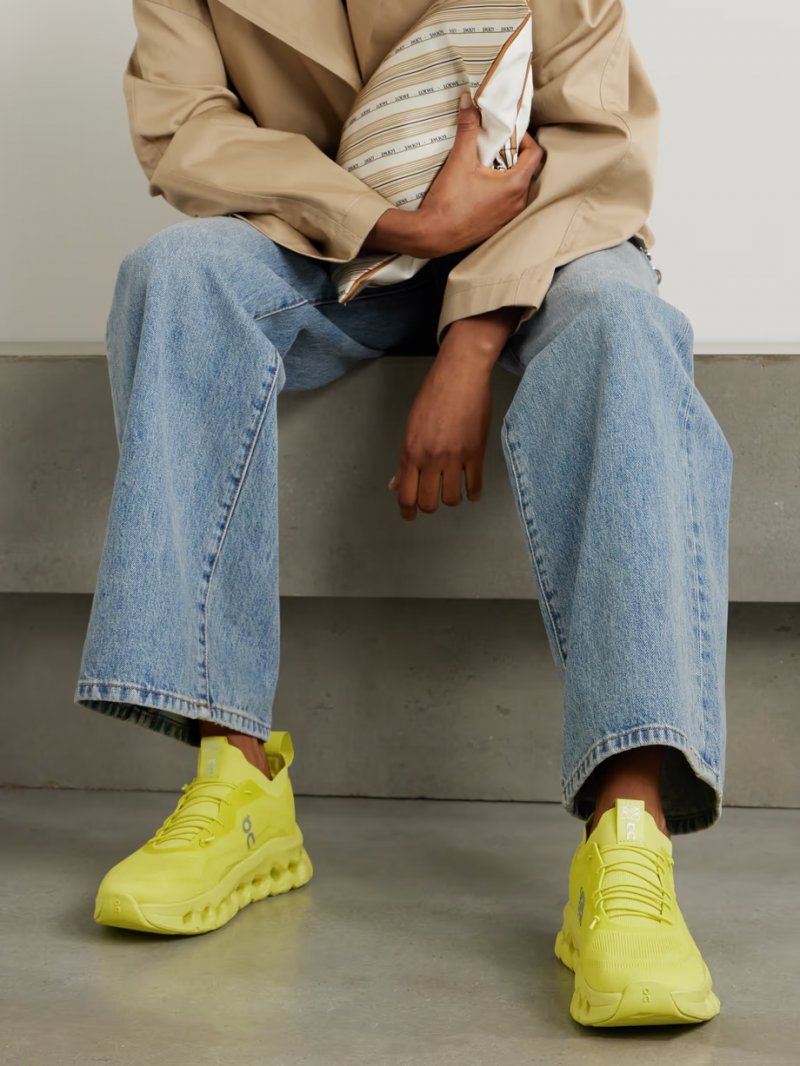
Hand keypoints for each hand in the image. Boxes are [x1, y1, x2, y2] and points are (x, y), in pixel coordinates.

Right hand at [362, 93, 544, 259]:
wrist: (432, 236)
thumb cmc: (449, 202)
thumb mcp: (459, 160)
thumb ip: (467, 128)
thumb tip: (468, 100)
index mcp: (515, 185)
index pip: (535, 153)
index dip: (523, 137)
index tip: (504, 134)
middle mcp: (518, 202)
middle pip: (526, 168)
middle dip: (512, 153)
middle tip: (492, 145)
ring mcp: (508, 216)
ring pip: (516, 185)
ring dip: (505, 172)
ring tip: (484, 163)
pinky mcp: (497, 225)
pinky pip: (506, 200)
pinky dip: (498, 188)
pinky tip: (478, 184)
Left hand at [388, 332, 494, 520]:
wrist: (460, 375)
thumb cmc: (433, 396)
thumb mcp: (411, 427)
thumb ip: (405, 460)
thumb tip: (396, 484)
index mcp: (411, 452)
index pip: (406, 494)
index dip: (407, 511)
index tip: (409, 516)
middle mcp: (431, 458)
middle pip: (428, 502)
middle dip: (428, 506)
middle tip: (431, 501)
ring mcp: (455, 457)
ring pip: (452, 498)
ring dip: (451, 499)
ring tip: (451, 490)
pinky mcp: (476, 453)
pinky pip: (475, 486)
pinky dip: (472, 493)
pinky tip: (471, 491)